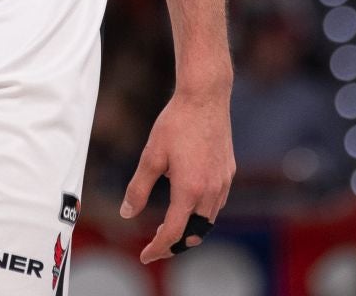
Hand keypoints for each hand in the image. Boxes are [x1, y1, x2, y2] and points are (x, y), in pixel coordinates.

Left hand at [121, 82, 234, 262]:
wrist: (205, 98)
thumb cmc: (175, 123)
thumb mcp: (150, 156)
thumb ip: (138, 188)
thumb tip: (126, 213)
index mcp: (189, 190)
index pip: (173, 232)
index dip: (157, 248)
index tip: (144, 255)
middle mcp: (211, 192)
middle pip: (194, 233)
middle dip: (174, 245)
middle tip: (155, 247)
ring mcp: (223, 183)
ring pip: (208, 221)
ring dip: (190, 230)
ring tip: (169, 229)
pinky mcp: (229, 174)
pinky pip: (217, 204)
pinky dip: (202, 214)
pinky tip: (187, 205)